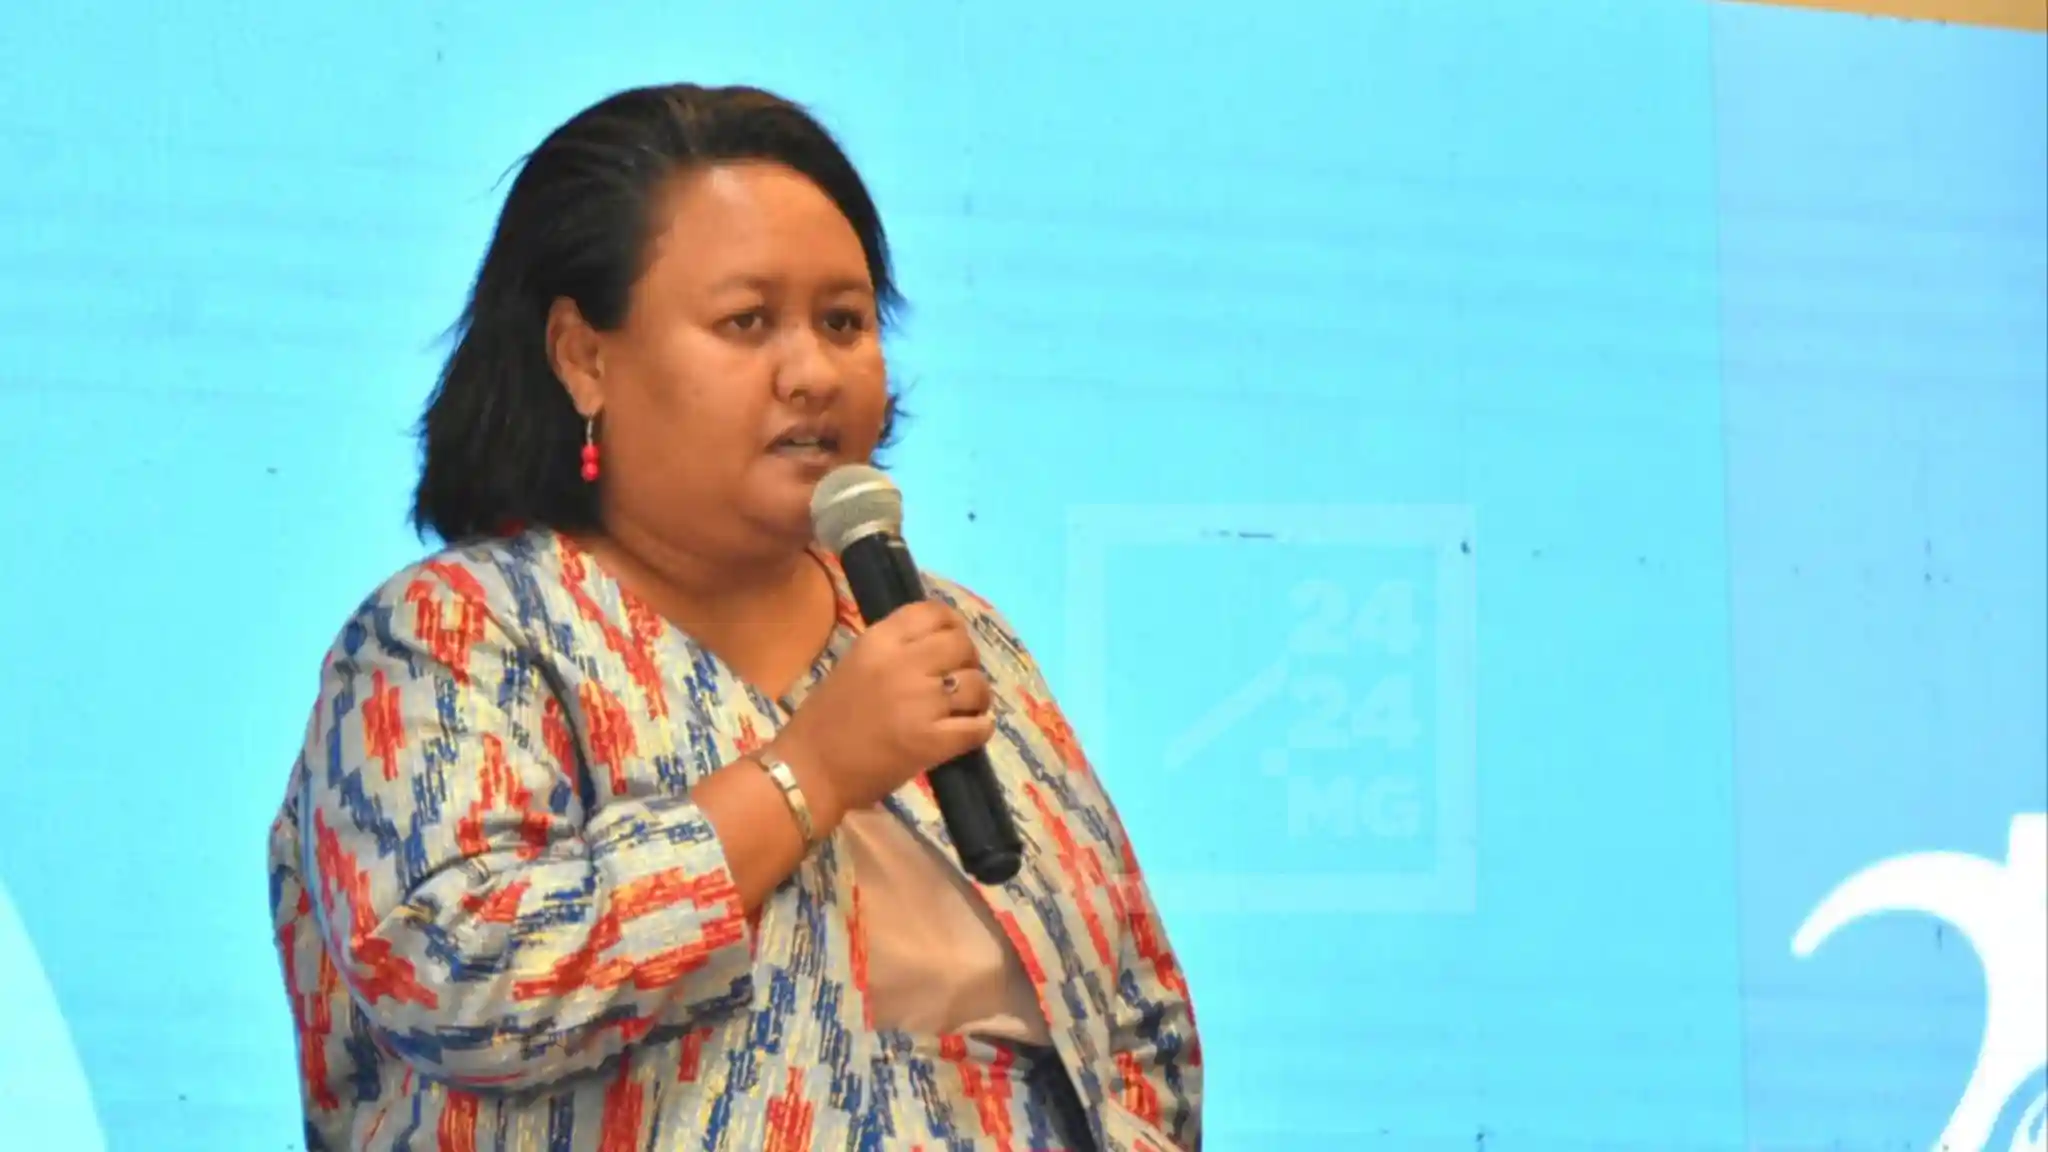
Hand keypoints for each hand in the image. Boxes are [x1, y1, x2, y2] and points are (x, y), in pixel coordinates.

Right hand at [770, 601, 995, 818]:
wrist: (809, 771)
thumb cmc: (825, 720)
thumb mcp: (854, 665)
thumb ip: (893, 651)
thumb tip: (938, 647)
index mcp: (879, 641)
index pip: (934, 613)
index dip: (953, 625)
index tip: (953, 643)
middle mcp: (903, 664)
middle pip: (962, 645)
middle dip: (968, 661)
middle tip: (959, 681)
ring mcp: (920, 702)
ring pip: (976, 684)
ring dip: (978, 698)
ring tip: (967, 709)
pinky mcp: (932, 741)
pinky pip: (978, 726)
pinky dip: (980, 729)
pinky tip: (970, 732)